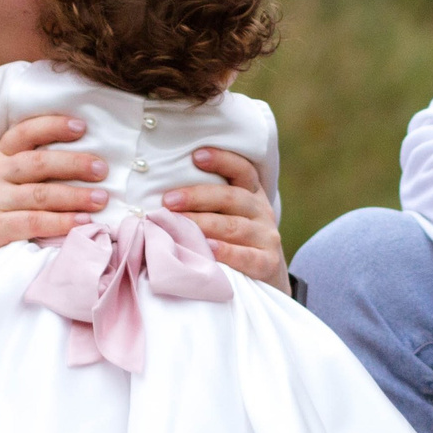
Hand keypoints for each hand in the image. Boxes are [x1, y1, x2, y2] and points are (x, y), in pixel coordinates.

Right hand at [0, 113, 108, 272]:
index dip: (53, 126)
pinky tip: (83, 221)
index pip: (24, 132)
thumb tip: (78, 156)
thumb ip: (25, 165)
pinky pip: (36, 222)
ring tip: (101, 198)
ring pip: (41, 194)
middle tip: (102, 169)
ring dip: (76, 196)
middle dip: (75, 164)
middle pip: (39, 163)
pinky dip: (62, 222)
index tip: (82, 127)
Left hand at [164, 147, 287, 289]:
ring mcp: (267, 237)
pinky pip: (247, 256)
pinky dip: (227, 252)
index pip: (242, 170)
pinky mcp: (268, 263)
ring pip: (234, 226)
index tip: (195, 156)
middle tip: (168, 200)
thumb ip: (208, 204)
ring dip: (204, 224)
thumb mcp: (229, 216)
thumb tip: (163, 196)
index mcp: (252, 195)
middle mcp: (262, 212)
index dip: (222, 160)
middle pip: (231, 198)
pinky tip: (208, 248)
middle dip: (197, 197)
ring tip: (178, 225)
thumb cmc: (234, 242)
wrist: (267, 277)